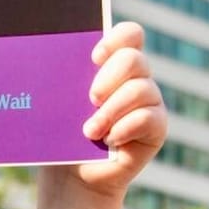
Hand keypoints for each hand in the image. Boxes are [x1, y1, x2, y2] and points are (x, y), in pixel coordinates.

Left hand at [70, 22, 164, 196]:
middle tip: (90, 99)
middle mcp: (137, 78)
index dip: (115, 40)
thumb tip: (51, 56)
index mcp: (114, 62)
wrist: (72, 173)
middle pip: (134, 59)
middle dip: (109, 78)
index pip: (129, 34)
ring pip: (141, 89)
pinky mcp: (156, 127)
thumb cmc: (63, 132)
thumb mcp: (61, 102)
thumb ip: (65, 77)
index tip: (94, 57)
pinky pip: (148, 118)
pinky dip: (125, 128)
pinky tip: (109, 140)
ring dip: (111, 111)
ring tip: (90, 131)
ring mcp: (150, 102)